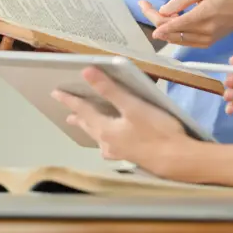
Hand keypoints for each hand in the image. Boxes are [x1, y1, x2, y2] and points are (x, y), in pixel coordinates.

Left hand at [52, 67, 198, 176]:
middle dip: (78, 118)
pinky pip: (110, 146)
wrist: (177, 161)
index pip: (83, 111)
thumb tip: (86, 72)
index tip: (56, 93)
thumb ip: (109, 89)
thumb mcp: (133, 106)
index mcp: (105, 129)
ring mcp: (119, 152)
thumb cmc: (156, 131)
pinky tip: (111, 144)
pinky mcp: (131, 157)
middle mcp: (108, 143)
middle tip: (67, 114)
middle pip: (89, 126)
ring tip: (86, 126)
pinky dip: (105, 139)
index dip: (69, 100)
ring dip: (91, 129)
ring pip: (99, 138)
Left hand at [148, 0, 232, 47]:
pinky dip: (174, 32)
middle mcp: (203, 32)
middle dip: (156, 19)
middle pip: (170, 31)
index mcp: (203, 15)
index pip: (173, 23)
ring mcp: (204, 41)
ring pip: (174, 38)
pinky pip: (183, 41)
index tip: (144, 8)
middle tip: (148, 6)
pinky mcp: (205, 45)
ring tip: (165, 12)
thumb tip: (164, 10)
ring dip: (164, 26)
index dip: (156, 19)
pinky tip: (175, 20)